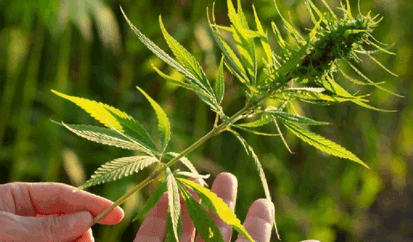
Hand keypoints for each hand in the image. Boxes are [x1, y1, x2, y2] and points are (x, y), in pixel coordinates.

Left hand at [0, 182, 123, 241]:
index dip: (89, 202)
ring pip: (64, 236)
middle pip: (67, 217)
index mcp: (16, 197)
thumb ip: (44, 227)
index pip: (61, 195)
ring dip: (75, 241)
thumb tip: (85, 219)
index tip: (115, 213)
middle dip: (82, 228)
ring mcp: (27, 237)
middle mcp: (25, 216)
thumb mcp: (2, 230)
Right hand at [133, 172, 273, 241]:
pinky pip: (148, 240)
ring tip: (196, 177)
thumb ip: (259, 239)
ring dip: (186, 205)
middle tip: (228, 177)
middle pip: (213, 236)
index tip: (264, 202)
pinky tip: (162, 194)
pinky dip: (154, 219)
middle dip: (220, 205)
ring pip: (180, 235)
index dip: (256, 227)